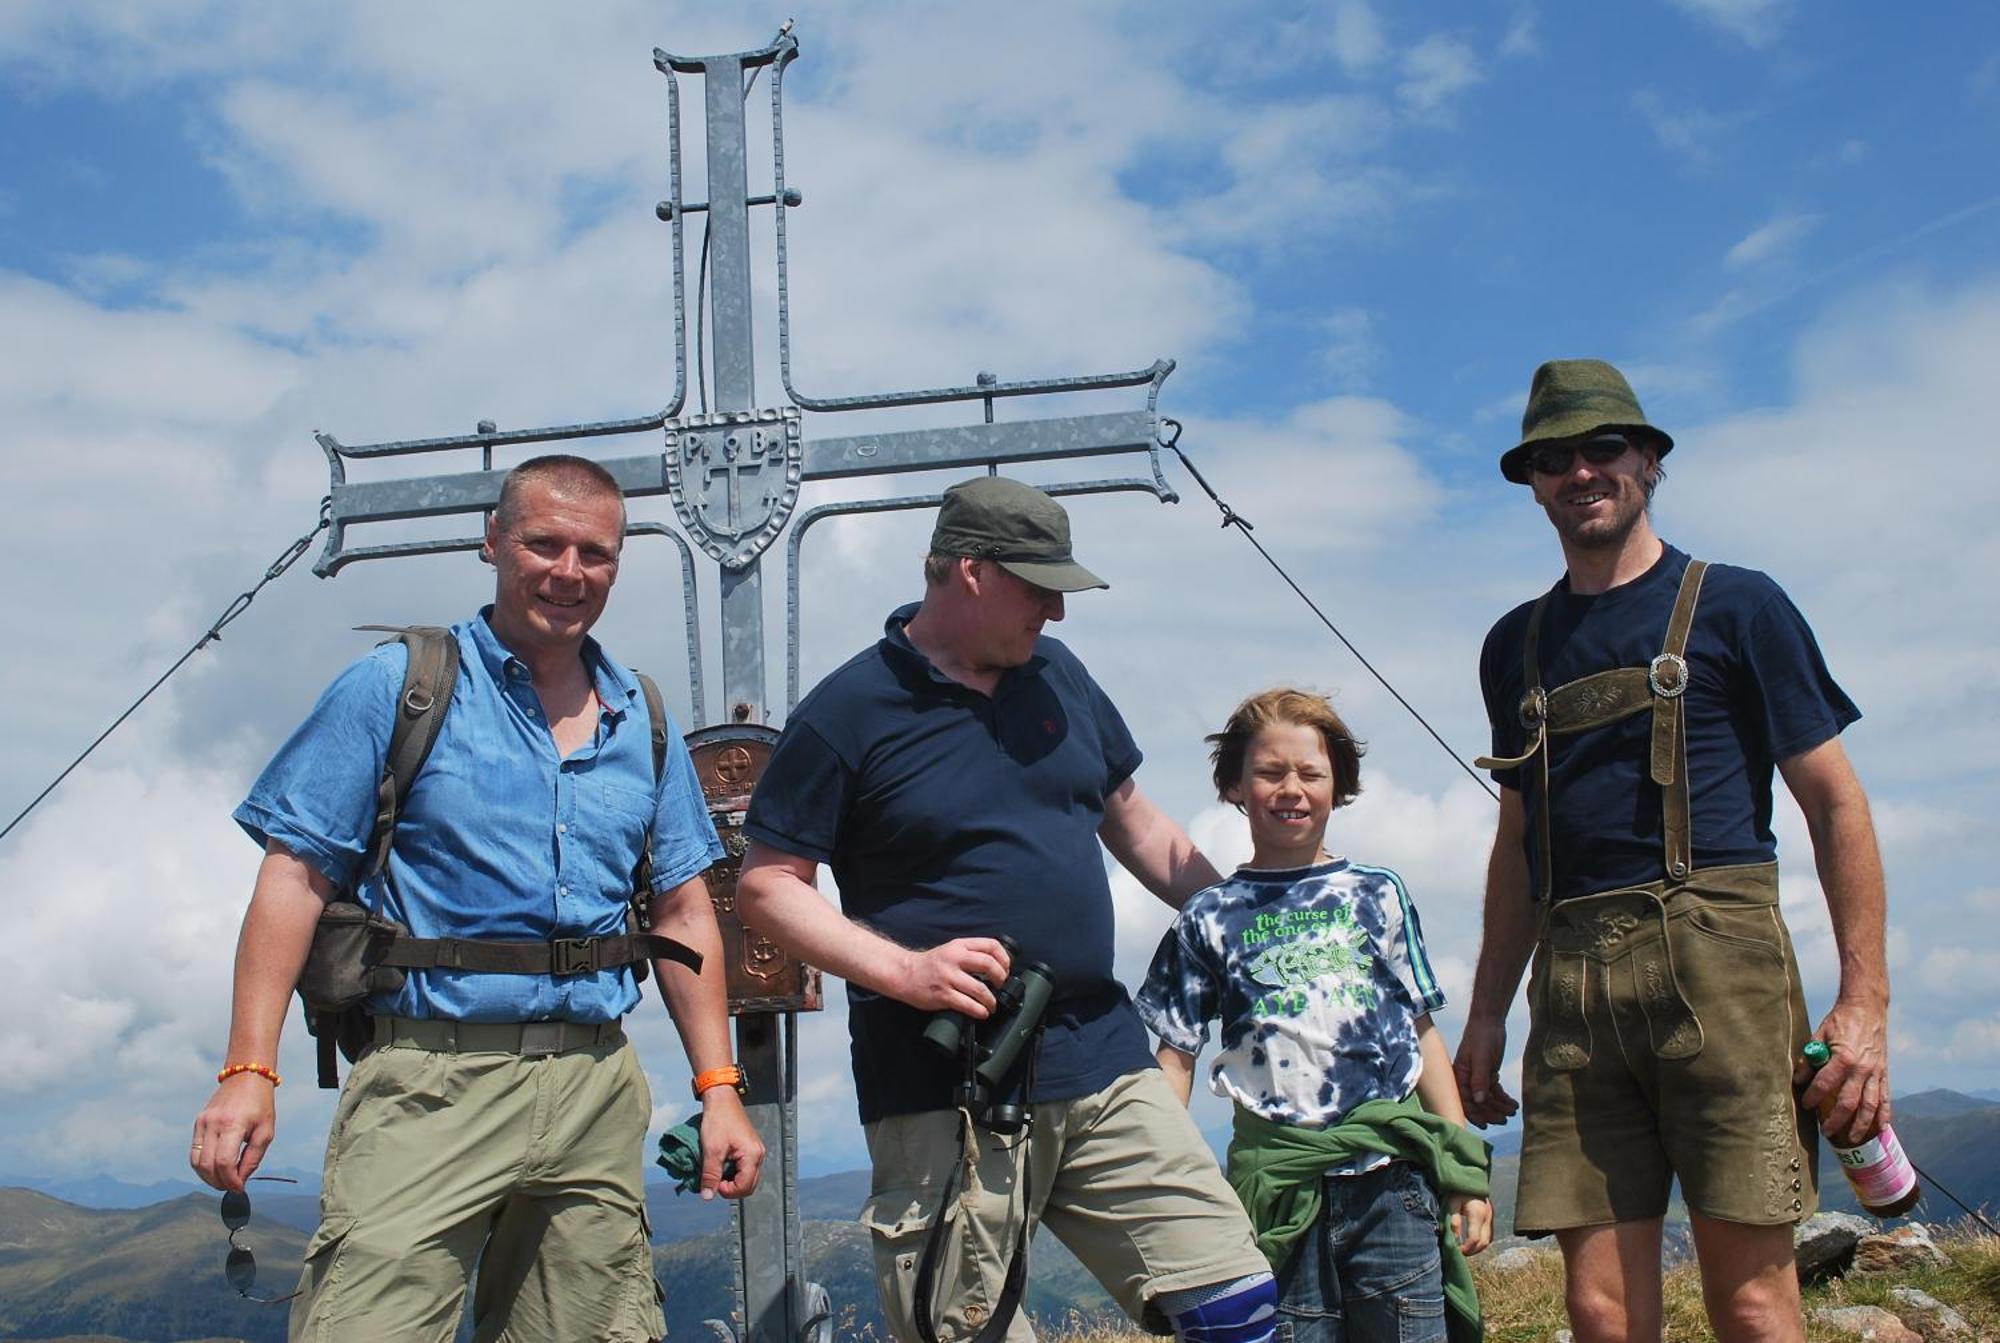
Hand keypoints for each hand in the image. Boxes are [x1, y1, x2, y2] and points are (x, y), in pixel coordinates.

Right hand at [190, 1074, 277, 1192]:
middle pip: (207, 1166)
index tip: (240, 1188)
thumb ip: (253, 1158)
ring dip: (208, 1177)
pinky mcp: (198, 1123)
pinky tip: (216, 1168)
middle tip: (232, 1187)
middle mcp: (213, 1124)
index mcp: (233, 1124)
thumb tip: (241, 1181)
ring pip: (196, 1162)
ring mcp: (202, 1123)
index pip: (224, 1162)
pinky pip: (195, 1151)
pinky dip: (203, 1165)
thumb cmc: (260, 1105)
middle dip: (219, 1182)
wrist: (246, 1077)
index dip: (230, 1181)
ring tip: (224, 1180)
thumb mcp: (265, 1132)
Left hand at [697, 1087, 766, 1200]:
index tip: (713, 1184)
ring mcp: (755, 1151)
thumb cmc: (718, 1120)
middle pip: (749, 1185)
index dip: (728, 1191)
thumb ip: (711, 1175)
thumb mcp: (711, 1150)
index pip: (745, 1186)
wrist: (721, 1098)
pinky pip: (744, 1168)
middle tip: (714, 1181)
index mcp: (752, 1156)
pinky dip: (732, 1171)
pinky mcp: (749, 1147)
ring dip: (731, 1180)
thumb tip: (708, 1196)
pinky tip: (720, 1164)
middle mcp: (758, 1155)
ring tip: (716, 1171)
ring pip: (747, 1177)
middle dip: (731, 1188)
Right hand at [895, 938, 1011, 1016]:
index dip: (1004, 958)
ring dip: (991, 1000)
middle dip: (1001, 978)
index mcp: (959, 946)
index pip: (991, 945)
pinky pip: (967, 1004)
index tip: (1006, 969)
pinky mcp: (942, 995)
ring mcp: (948, 977)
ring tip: (992, 1005)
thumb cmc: (930, 964)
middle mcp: (954, 959)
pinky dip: (979, 1011)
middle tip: (1001, 986)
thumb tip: (996, 966)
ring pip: (980, 989)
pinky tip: (982, 1013)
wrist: (904, 973)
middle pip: (989, 964)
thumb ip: (970, 953)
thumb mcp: (951, 950)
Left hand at [1448, 1194, 1492, 1254]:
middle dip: (1473, 1251)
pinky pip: (1489, 1234)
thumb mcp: (1451, 1203)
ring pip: (1489, 1239)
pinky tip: (1472, 1242)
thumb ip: (1454, 1220)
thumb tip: (1455, 1237)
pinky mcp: (1490, 1216)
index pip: (1475, 1238)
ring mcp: (1490, 1216)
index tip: (1458, 1251)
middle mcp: (1487, 1216)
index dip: (1467, 1247)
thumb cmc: (1457, 1190)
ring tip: (1466, 1249)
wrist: (1468, 1177)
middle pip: (1484, 1242)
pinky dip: (1482, 1241)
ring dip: (1478, 1247)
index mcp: (1477, 1213)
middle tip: (1461, 1253)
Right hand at [1452, 1016, 1517, 1128]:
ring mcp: (1477, 1078)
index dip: (1474, 1114)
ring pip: (1487, 1098)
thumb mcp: (1481, 1058)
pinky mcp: (1487, 1074)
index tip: (1486, 1125)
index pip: (1464, 1100)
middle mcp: (1466, 1079)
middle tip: (1505, 1119)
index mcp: (1459, 1075)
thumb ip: (1479, 1080)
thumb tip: (1479, 1101)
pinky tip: (1513, 1104)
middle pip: (1477, 1102)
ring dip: (1499, 1106)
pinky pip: (1494, 1091)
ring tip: (1512, 1111)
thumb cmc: (1481, 1037)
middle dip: (1490, 1112)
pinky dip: (1503, 1098)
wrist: (1489, 1022)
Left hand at [1799, 997, 1890, 1146]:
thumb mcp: (1819, 1034)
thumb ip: (1810, 1058)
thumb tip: (1798, 1078)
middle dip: (1836, 1120)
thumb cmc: (1841, 1021)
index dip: (1812, 1097)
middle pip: (1849, 1102)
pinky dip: (1884, 1115)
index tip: (1805, 1105)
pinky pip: (1885, 1098)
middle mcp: (1862, 1069)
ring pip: (1870, 1106)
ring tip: (1853, 1138)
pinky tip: (1881, 1128)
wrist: (1867, 1009)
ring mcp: (1876, 1073)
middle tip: (1826, 1132)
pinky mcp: (1884, 1073)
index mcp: (1843, 1058)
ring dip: (1861, 1125)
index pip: (1824, 1084)